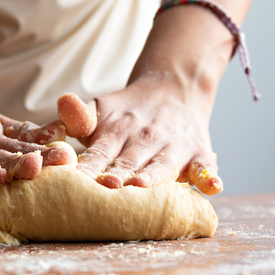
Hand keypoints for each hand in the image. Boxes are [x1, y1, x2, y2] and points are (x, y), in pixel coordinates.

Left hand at [56, 78, 222, 194]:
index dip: (89, 165)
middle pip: (129, 161)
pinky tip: (212, 186)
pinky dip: (209, 177)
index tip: (75, 178)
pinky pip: (205, 167)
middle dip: (118, 174)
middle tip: (106, 186)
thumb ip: (80, 115)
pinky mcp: (199, 153)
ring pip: (162, 165)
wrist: (175, 87)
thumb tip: (63, 102)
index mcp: (117, 130)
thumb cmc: (128, 112)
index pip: (100, 152)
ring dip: (153, 176)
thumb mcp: (102, 108)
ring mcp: (173, 146)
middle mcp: (145, 138)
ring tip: (142, 186)